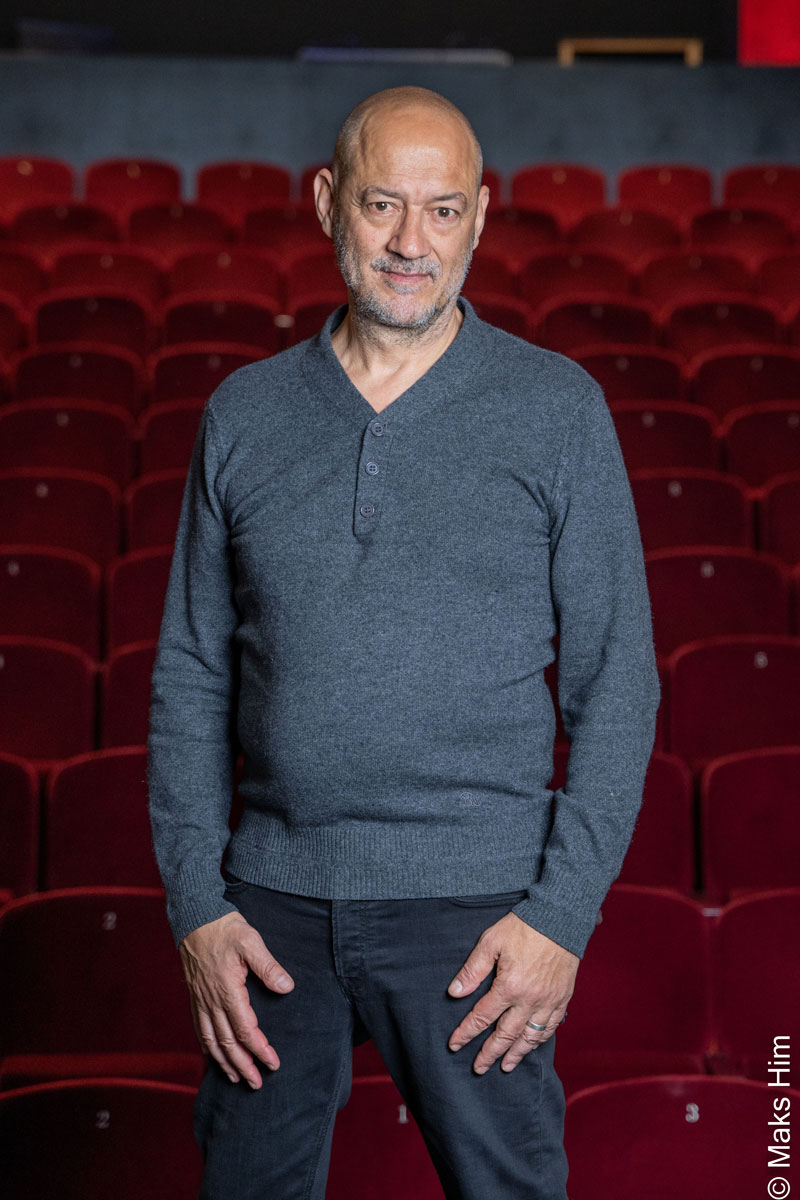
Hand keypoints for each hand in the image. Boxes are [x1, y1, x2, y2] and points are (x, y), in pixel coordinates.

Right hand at [179, 911, 294, 1087]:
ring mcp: (200, 999)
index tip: (273, 1063)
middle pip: (227, 1043)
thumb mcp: (251, 941)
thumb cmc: (225, 928)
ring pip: (210, 1040)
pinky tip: (213, 1054)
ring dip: (223, 1062)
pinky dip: (207, 1046)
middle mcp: (211, 1000)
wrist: (195, 917)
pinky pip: (199, 1028)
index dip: (259, 1050)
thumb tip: (286, 987)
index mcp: (228, 990)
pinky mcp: (195, 995)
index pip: (246, 1030)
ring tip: (235, 1078)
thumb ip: (268, 966)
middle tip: (256, 1083)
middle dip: (242, 1066)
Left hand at [446, 911, 578, 1073]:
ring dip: (515, 1054)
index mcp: (509, 986)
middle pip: (505, 1034)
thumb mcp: (491, 942)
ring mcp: (548, 1002)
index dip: (466, 1033)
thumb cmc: (523, 927)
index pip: (482, 1017)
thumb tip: (455, 992)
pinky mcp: (562, 999)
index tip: (454, 1045)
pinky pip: (550, 1027)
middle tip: (478, 1068)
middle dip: (489, 1053)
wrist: (559, 919)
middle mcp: (529, 1000)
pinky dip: (539, 1041)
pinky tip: (531, 1046)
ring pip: (529, 1037)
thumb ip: (473, 970)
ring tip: (505, 1067)